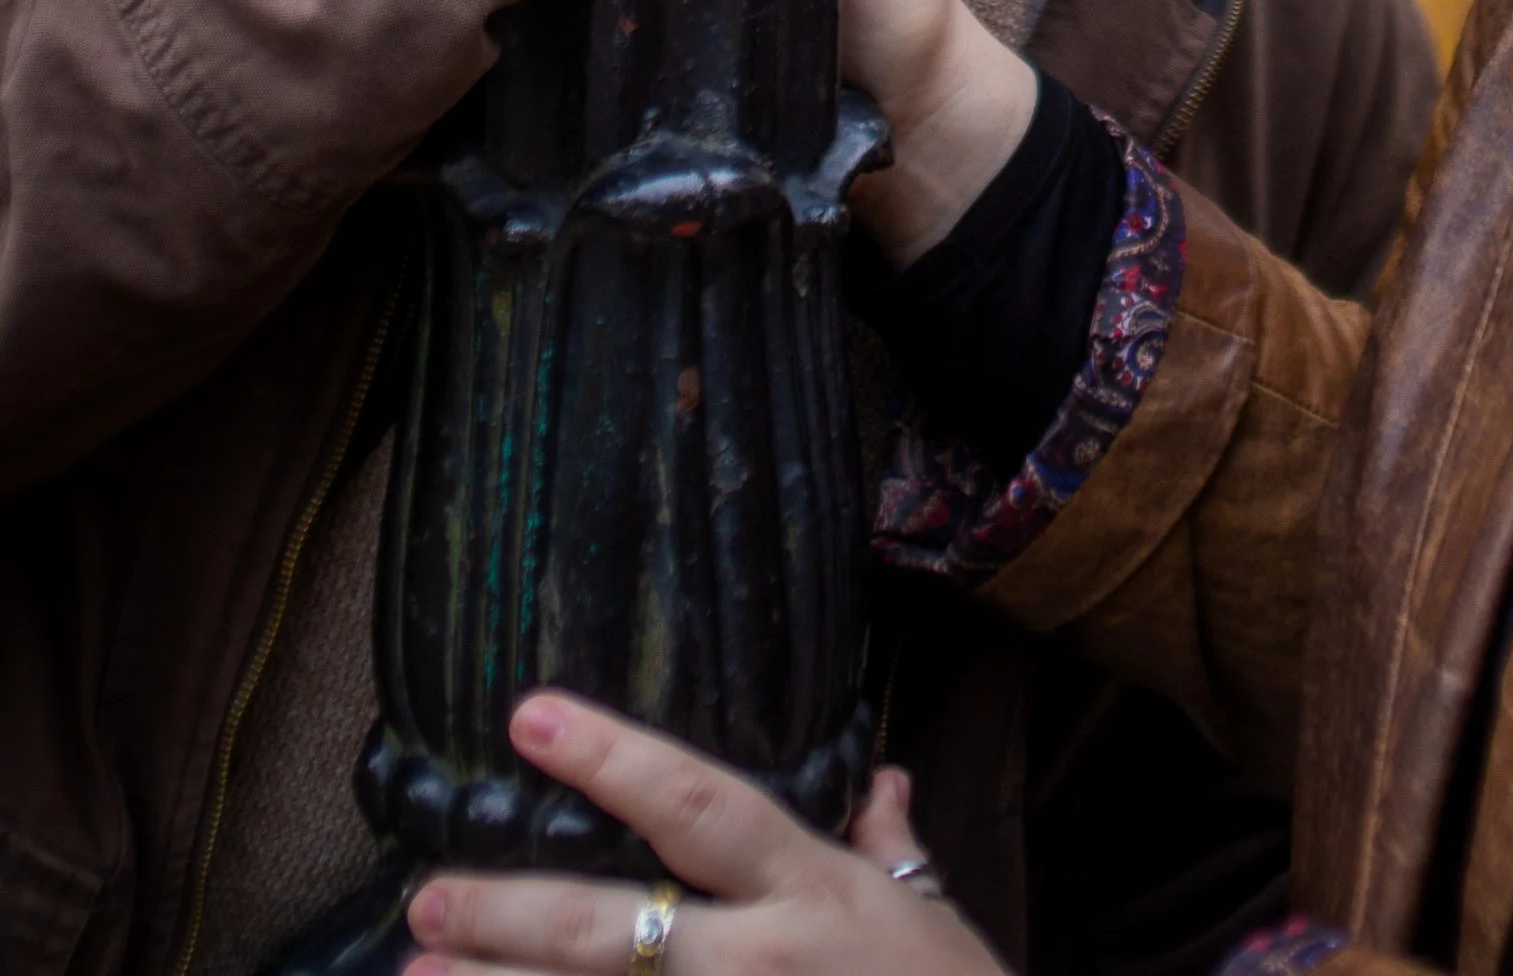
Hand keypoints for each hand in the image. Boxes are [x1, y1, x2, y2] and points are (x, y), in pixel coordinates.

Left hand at [405, 695, 999, 975]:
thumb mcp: (932, 913)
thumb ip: (892, 842)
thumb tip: (881, 779)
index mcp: (811, 889)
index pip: (699, 805)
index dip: (615, 757)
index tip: (528, 716)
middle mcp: (761, 960)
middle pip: (612, 931)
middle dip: (510, 913)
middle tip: (425, 902)